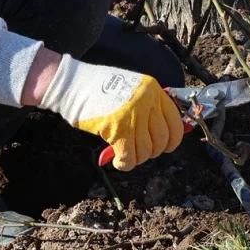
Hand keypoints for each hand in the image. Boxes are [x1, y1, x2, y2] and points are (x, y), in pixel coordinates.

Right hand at [38, 56, 182, 169]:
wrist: (73, 84)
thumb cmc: (98, 88)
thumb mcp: (130, 90)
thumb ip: (145, 109)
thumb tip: (156, 138)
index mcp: (153, 90)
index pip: (176, 122)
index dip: (172, 141)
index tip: (164, 148)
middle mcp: (148, 101)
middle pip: (162, 139)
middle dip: (152, 152)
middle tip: (138, 152)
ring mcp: (134, 116)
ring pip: (146, 151)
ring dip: (136, 159)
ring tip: (125, 155)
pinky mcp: (118, 130)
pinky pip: (129, 157)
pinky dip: (124, 164)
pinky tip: (117, 162)